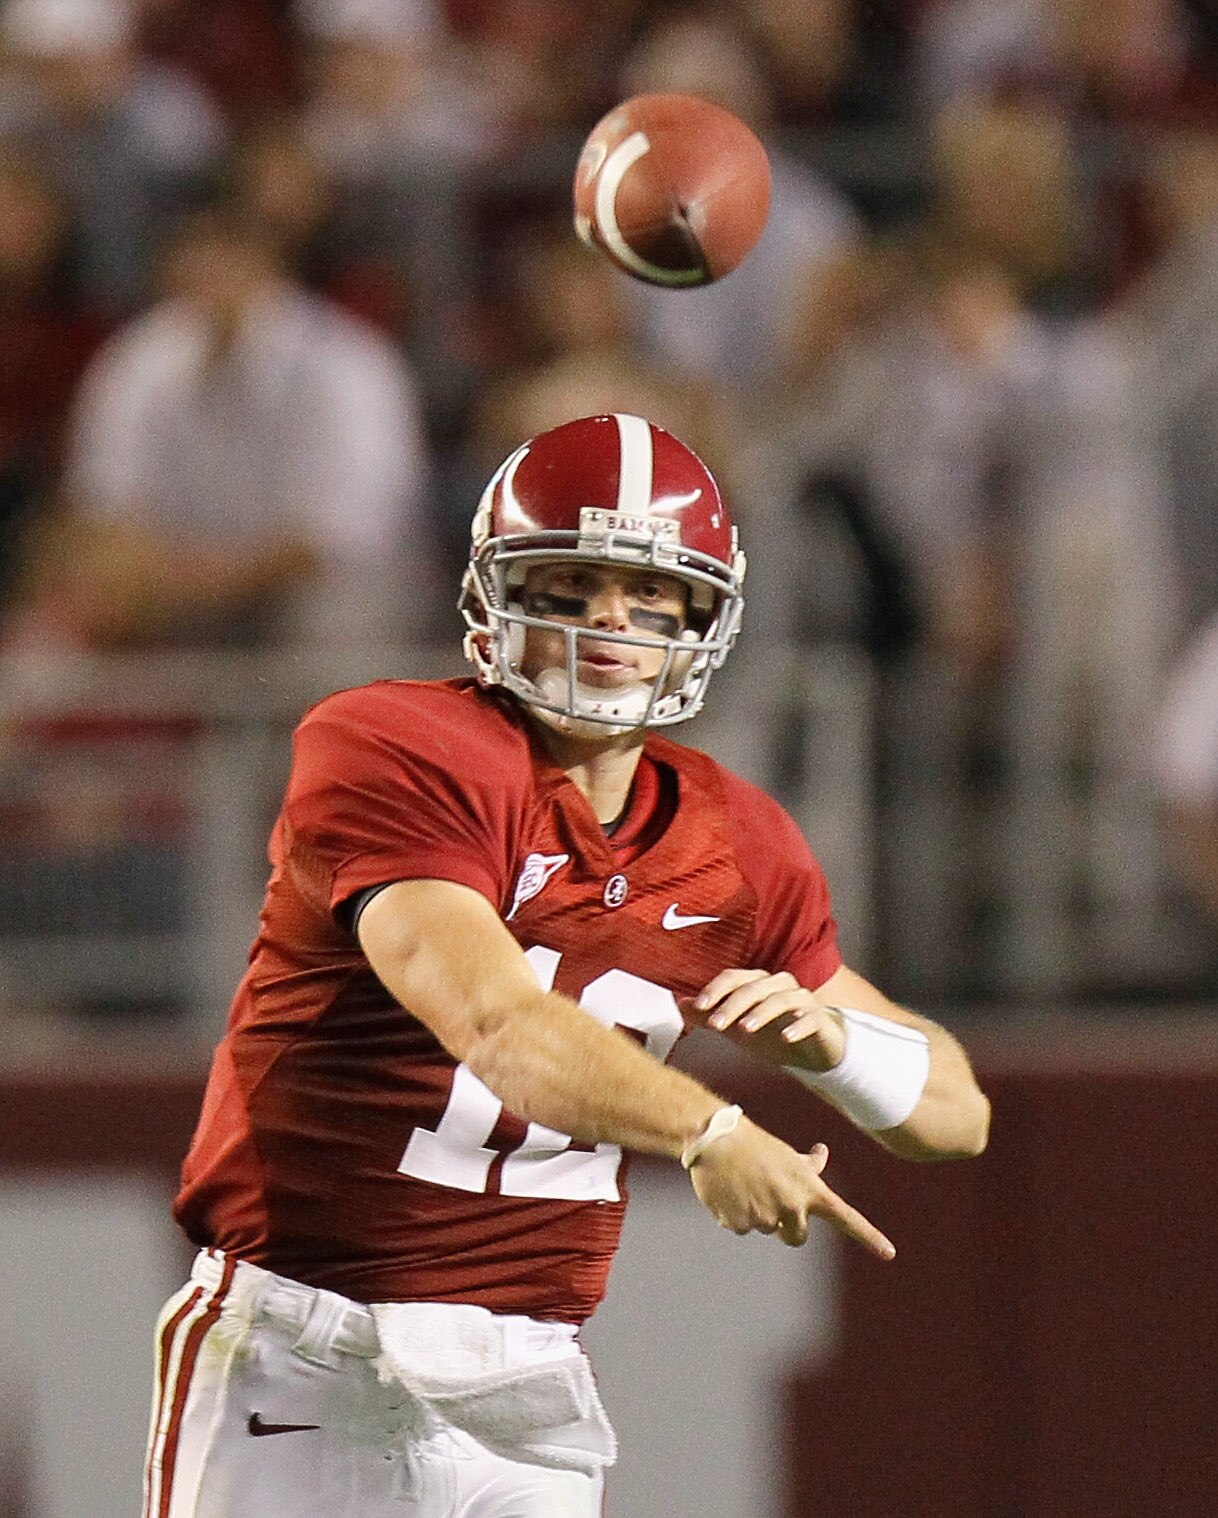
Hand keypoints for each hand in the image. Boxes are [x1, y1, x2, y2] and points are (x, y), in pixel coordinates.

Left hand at [688, 969, 845, 1072]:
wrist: (813, 1053)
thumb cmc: (774, 1034)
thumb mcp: (736, 1029)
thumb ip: (710, 1016)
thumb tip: (680, 1003)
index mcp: (758, 983)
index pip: (734, 977)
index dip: (715, 990)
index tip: (699, 1006)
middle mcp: (779, 986)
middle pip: (754, 986)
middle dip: (732, 1005)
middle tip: (716, 1025)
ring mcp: (802, 1000)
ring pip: (782, 998)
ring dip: (761, 1012)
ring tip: (745, 1029)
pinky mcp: (820, 1019)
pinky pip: (811, 1017)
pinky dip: (798, 1025)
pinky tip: (786, 1037)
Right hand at [688, 1118, 894, 1257]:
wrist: (716, 1140)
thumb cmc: (754, 1143)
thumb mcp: (787, 1154)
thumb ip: (808, 1165)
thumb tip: (822, 1154)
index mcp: (809, 1189)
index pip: (846, 1217)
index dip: (869, 1237)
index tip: (890, 1254)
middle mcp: (793, 1207)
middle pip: (796, 1238)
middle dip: (785, 1227)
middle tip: (770, 1201)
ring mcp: (766, 1218)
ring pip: (763, 1228)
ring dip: (754, 1212)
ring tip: (742, 1185)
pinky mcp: (740, 1225)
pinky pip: (739, 1228)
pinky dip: (733, 1214)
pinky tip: (728, 1191)